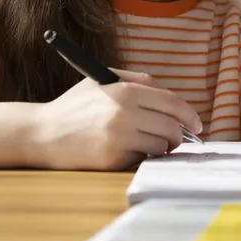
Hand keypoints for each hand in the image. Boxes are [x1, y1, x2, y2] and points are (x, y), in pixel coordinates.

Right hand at [28, 70, 204, 170]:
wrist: (43, 134)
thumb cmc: (76, 107)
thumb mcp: (103, 81)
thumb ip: (137, 82)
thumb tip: (171, 97)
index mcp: (125, 90)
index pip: (172, 102)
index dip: (190, 115)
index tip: (197, 124)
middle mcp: (124, 112)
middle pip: (172, 125)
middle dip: (179, 134)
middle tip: (177, 138)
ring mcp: (119, 137)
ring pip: (162, 145)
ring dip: (164, 148)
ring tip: (155, 145)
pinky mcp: (113, 159)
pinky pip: (144, 159)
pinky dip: (146, 157)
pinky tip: (135, 152)